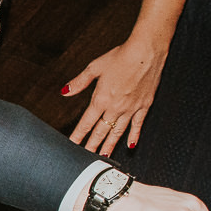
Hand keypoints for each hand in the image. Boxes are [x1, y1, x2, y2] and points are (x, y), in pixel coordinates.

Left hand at [62, 36, 167, 156]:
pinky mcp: (144, 106)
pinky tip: (130, 145)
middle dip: (92, 146)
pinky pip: (138, 125)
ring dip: (110, 145)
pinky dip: (133, 136)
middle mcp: (115, 107)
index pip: (86, 123)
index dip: (78, 136)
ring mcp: (130, 108)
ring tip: (103, 156)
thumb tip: (64, 91)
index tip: (72, 146)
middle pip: (101, 132)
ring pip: (118, 132)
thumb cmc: (121, 56)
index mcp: (101, 98)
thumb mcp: (95, 67)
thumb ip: (79, 82)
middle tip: (85, 159)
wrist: (146, 51)